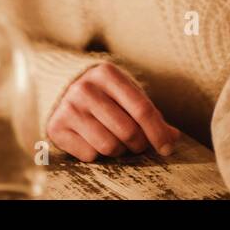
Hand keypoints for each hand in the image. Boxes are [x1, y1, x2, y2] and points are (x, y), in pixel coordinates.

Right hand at [47, 63, 181, 160]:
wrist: (60, 89)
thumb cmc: (103, 94)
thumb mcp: (126, 93)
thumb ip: (150, 114)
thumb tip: (173, 137)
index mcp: (107, 73)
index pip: (142, 109)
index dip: (158, 132)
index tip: (167, 148)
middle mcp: (85, 88)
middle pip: (127, 130)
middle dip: (139, 144)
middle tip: (139, 145)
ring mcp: (68, 108)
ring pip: (109, 146)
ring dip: (119, 150)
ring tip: (117, 141)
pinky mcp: (56, 128)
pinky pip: (89, 155)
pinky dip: (97, 154)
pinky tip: (93, 140)